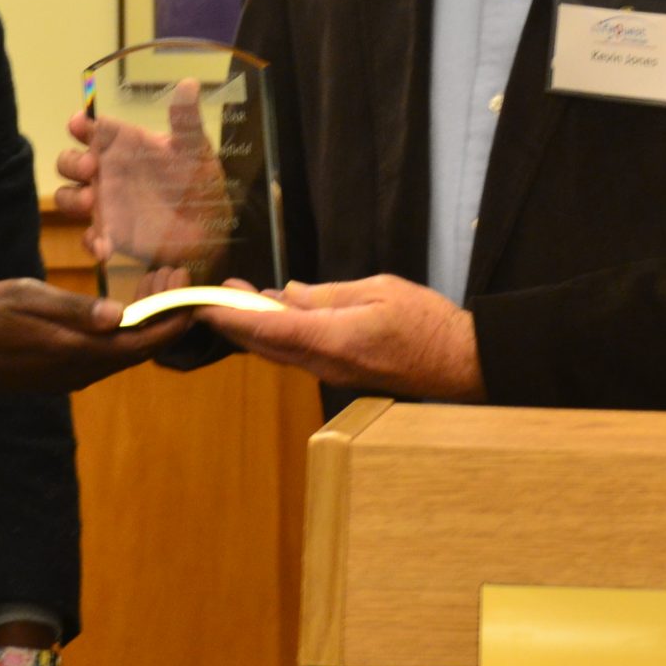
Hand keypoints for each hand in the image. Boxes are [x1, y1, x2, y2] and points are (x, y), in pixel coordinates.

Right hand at [0, 278, 187, 409]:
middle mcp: (83, 369)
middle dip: (165, 314)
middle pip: (140, 347)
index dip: (172, 319)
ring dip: (146, 321)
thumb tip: (119, 315)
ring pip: (125, 351)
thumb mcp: (27, 300)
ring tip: (155, 282)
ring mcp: (74, 374)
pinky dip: (125, 330)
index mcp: (79, 351)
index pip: (142, 341)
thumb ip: (75, 309)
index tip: (192, 293)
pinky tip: (123, 306)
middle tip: (174, 274)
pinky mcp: (64, 373)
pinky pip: (108, 354)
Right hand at [53, 83, 228, 271]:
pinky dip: (91, 241)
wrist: (209, 226)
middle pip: (69, 161)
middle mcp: (107, 171)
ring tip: (90, 203)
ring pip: (68, 197)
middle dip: (70, 162)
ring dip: (71, 199)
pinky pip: (89, 238)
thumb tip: (190, 83)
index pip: (90, 129)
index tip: (79, 123)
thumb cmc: (197, 179)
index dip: (79, 124)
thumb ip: (186, 120)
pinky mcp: (110, 234)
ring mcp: (105, 203)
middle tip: (90, 168)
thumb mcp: (195, 148)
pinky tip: (103, 246)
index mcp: (123, 145)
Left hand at [201, 274, 484, 400]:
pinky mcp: (342, 374)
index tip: (204, 305)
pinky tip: (276, 317)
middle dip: (234, 322)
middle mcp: (324, 364)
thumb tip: (287, 293)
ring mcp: (333, 373)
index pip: (268, 329)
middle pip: (265, 346)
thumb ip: (327, 295)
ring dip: (254, 330)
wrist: (461, 364)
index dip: (231, 317)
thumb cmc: (426, 323)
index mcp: (332, 340)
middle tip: (214, 295)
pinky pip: (298, 357)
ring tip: (238, 301)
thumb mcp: (377, 291)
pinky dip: (278, 338)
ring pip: (279, 353)